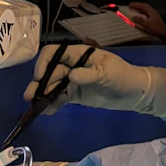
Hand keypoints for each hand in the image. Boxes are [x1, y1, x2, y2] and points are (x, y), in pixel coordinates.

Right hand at [24, 45, 165, 116]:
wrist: (135, 92)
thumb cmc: (123, 75)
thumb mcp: (107, 73)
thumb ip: (88, 74)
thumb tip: (70, 76)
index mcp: (79, 54)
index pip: (55, 54)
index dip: (44, 63)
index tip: (39, 77)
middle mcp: (72, 65)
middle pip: (50, 72)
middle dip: (39, 83)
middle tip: (31, 97)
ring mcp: (72, 80)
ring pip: (52, 86)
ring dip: (42, 94)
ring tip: (35, 107)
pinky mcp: (75, 94)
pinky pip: (59, 98)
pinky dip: (52, 104)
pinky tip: (47, 112)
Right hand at [125, 2, 165, 40]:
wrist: (164, 33)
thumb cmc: (155, 28)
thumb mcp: (146, 24)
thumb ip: (139, 20)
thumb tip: (133, 17)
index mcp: (151, 11)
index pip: (143, 5)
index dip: (136, 4)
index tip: (129, 5)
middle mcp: (153, 12)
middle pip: (144, 7)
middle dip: (137, 6)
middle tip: (130, 6)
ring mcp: (153, 15)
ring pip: (145, 10)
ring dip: (139, 9)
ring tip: (133, 10)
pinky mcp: (153, 19)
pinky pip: (146, 14)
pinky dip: (141, 13)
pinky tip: (138, 16)